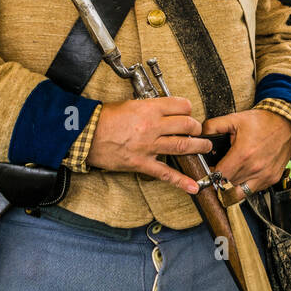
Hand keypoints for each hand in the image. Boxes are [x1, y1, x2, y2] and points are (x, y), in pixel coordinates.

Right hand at [87, 97, 211, 194]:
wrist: (84, 134)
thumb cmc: (103, 118)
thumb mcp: (129, 104)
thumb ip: (148, 107)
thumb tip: (163, 110)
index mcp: (149, 109)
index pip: (181, 105)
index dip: (188, 109)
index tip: (188, 113)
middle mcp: (152, 126)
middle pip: (187, 125)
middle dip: (196, 127)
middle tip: (198, 130)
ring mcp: (148, 146)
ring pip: (182, 146)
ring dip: (198, 147)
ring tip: (205, 147)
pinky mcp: (141, 163)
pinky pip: (165, 173)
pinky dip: (181, 181)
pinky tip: (194, 186)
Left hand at [201, 108, 290, 200]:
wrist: (287, 124)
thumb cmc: (263, 122)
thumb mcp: (235, 119)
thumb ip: (213, 126)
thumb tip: (198, 135)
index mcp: (243, 155)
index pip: (218, 177)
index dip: (210, 176)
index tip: (208, 171)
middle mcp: (255, 169)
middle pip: (227, 186)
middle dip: (219, 181)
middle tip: (218, 173)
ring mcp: (265, 175)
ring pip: (240, 193)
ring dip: (232, 187)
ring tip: (230, 177)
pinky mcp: (272, 178)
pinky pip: (254, 190)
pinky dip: (246, 185)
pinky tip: (245, 174)